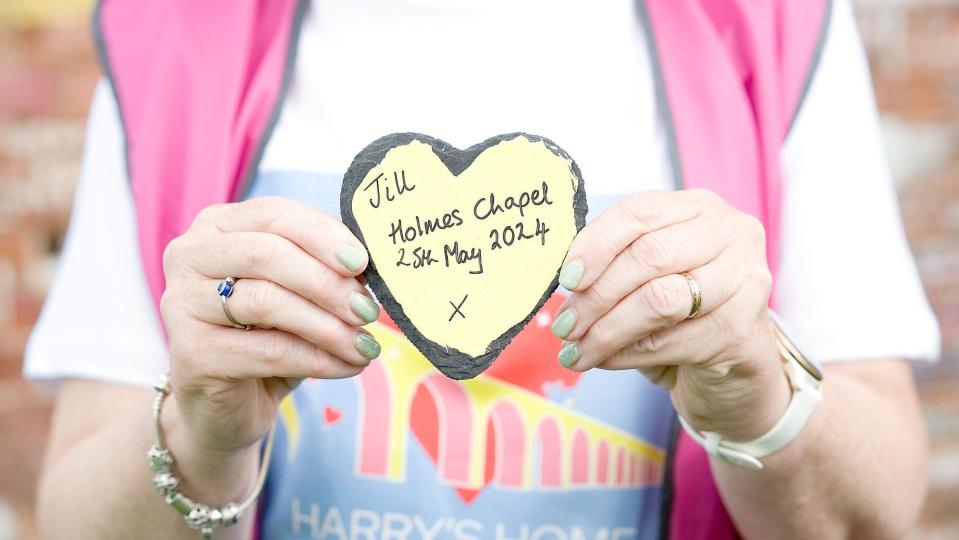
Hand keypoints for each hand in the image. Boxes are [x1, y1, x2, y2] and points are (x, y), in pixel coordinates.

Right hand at [160, 197, 380, 464]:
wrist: (227, 404)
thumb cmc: (266, 334)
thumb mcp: (295, 292)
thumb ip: (321, 267)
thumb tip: (365, 267)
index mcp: (217, 226)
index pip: (274, 214)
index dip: (323, 235)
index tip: (363, 262)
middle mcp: (189, 256)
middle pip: (267, 255)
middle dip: (327, 282)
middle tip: (368, 309)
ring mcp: (181, 304)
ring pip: (266, 303)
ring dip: (327, 325)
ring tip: (364, 344)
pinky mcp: (190, 354)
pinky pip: (268, 351)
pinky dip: (317, 359)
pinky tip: (347, 365)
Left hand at [552, 189, 789, 440]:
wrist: (735, 368)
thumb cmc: (684, 312)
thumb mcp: (648, 276)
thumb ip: (614, 264)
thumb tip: (564, 280)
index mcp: (699, 208)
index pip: (639, 212)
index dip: (596, 244)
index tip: (567, 279)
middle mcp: (731, 234)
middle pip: (649, 255)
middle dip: (597, 294)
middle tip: (565, 325)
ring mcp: (745, 280)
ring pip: (660, 299)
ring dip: (607, 329)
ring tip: (576, 349)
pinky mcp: (743, 329)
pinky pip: (671, 341)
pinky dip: (627, 354)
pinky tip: (604, 361)